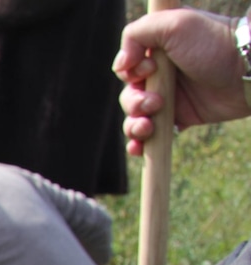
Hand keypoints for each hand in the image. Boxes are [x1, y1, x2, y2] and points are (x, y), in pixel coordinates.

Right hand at [112, 9, 249, 155]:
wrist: (248, 69)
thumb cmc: (213, 43)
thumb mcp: (173, 23)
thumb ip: (136, 34)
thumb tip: (120, 65)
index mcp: (157, 52)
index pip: (127, 67)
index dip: (130, 73)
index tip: (150, 70)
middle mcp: (162, 74)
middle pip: (128, 94)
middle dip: (133, 103)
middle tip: (155, 102)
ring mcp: (171, 98)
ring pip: (135, 117)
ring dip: (134, 125)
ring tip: (148, 127)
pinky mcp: (181, 118)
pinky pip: (153, 135)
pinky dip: (141, 144)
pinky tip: (139, 148)